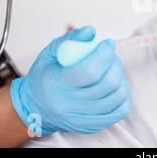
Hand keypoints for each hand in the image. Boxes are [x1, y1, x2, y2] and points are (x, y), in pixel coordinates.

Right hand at [9, 26, 131, 135]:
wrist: (34, 108)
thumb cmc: (44, 79)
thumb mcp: (49, 54)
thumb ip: (70, 40)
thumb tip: (90, 31)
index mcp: (57, 84)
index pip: (89, 70)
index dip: (104, 54)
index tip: (107, 44)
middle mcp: (69, 105)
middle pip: (107, 83)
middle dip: (114, 64)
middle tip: (109, 56)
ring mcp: (82, 119)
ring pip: (117, 96)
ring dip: (120, 78)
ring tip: (110, 69)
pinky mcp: (92, 126)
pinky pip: (119, 111)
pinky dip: (122, 95)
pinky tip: (114, 86)